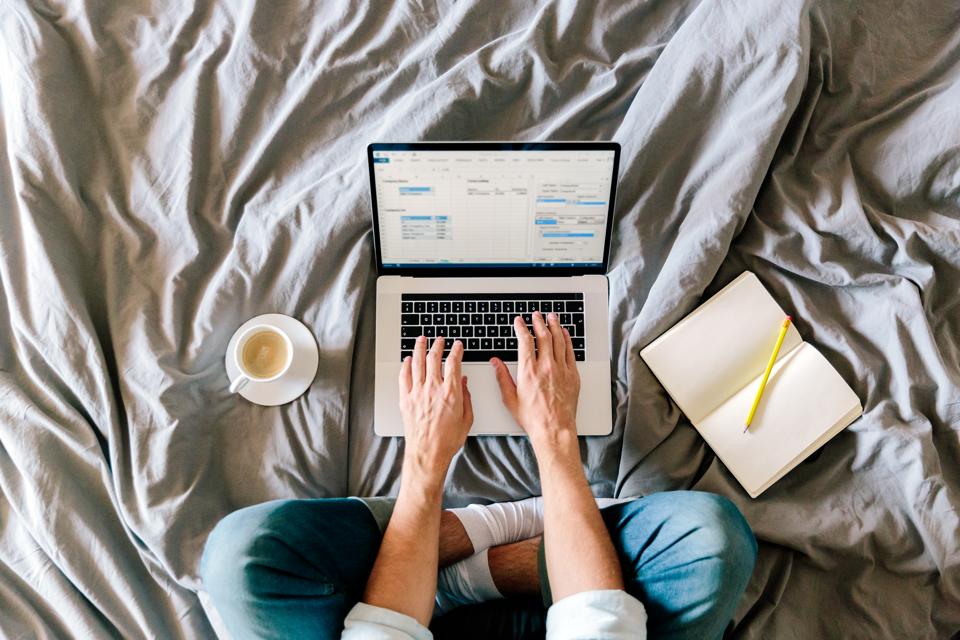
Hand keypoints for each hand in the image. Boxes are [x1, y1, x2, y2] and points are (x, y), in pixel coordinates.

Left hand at [399, 336, 473, 482]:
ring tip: (421, 340)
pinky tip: (407, 360)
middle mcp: (433, 389)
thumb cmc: (447, 440)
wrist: (428, 453)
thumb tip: (463, 382)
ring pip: (417, 363)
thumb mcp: (467, 418)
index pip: (453, 363)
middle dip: (437, 345)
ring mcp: (417, 393)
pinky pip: (404, 377)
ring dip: (419, 348)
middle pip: (433, 358)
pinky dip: (405, 365)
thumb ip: (466, 397)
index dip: (456, 350)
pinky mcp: (405, 399)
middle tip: (439, 340)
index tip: (458, 345)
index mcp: (450, 392)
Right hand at [490, 311, 579, 449]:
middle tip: (536, 315)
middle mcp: (546, 367)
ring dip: (554, 326)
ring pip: (558, 340)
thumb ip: (502, 377)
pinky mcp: (572, 375)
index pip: (525, 341)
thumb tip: (496, 363)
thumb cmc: (533, 418)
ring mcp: (561, 370)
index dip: (521, 328)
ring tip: (551, 317)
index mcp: (529, 371)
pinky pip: (570, 351)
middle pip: (543, 336)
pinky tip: (565, 333)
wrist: (554, 429)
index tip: (519, 321)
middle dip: (538, 322)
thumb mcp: (510, 399)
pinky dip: (567, 339)